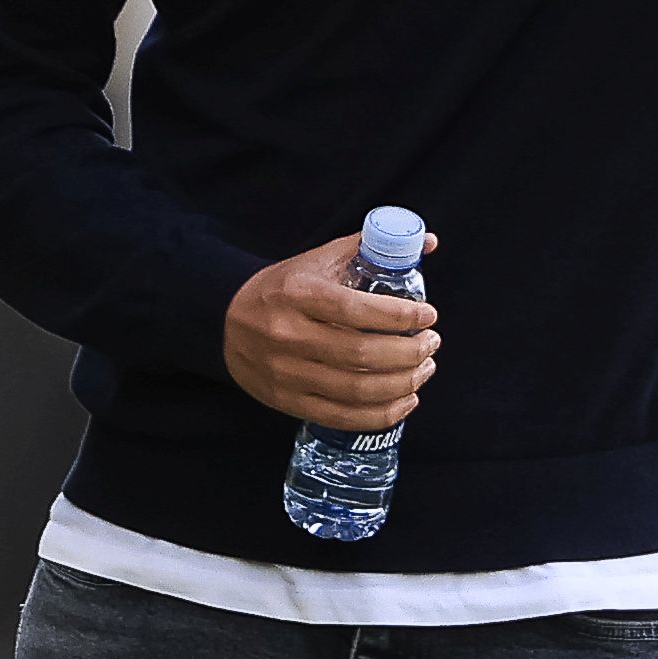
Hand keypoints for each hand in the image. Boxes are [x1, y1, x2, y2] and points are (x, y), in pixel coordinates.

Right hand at [226, 229, 438, 432]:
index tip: (428, 315)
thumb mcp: (318, 260)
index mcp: (297, 294)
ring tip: (424, 369)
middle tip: (431, 344)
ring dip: (402, 384)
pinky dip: (381, 414)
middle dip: (409, 352)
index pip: (356, 310)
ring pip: (356, 390)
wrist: (226, 318)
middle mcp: (287, 334)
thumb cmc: (283, 288)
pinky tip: (405, 401)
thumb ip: (370, 248)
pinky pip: (342, 417)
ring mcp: (285, 373)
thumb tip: (429, 241)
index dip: (400, 317)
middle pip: (362, 355)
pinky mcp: (287, 401)